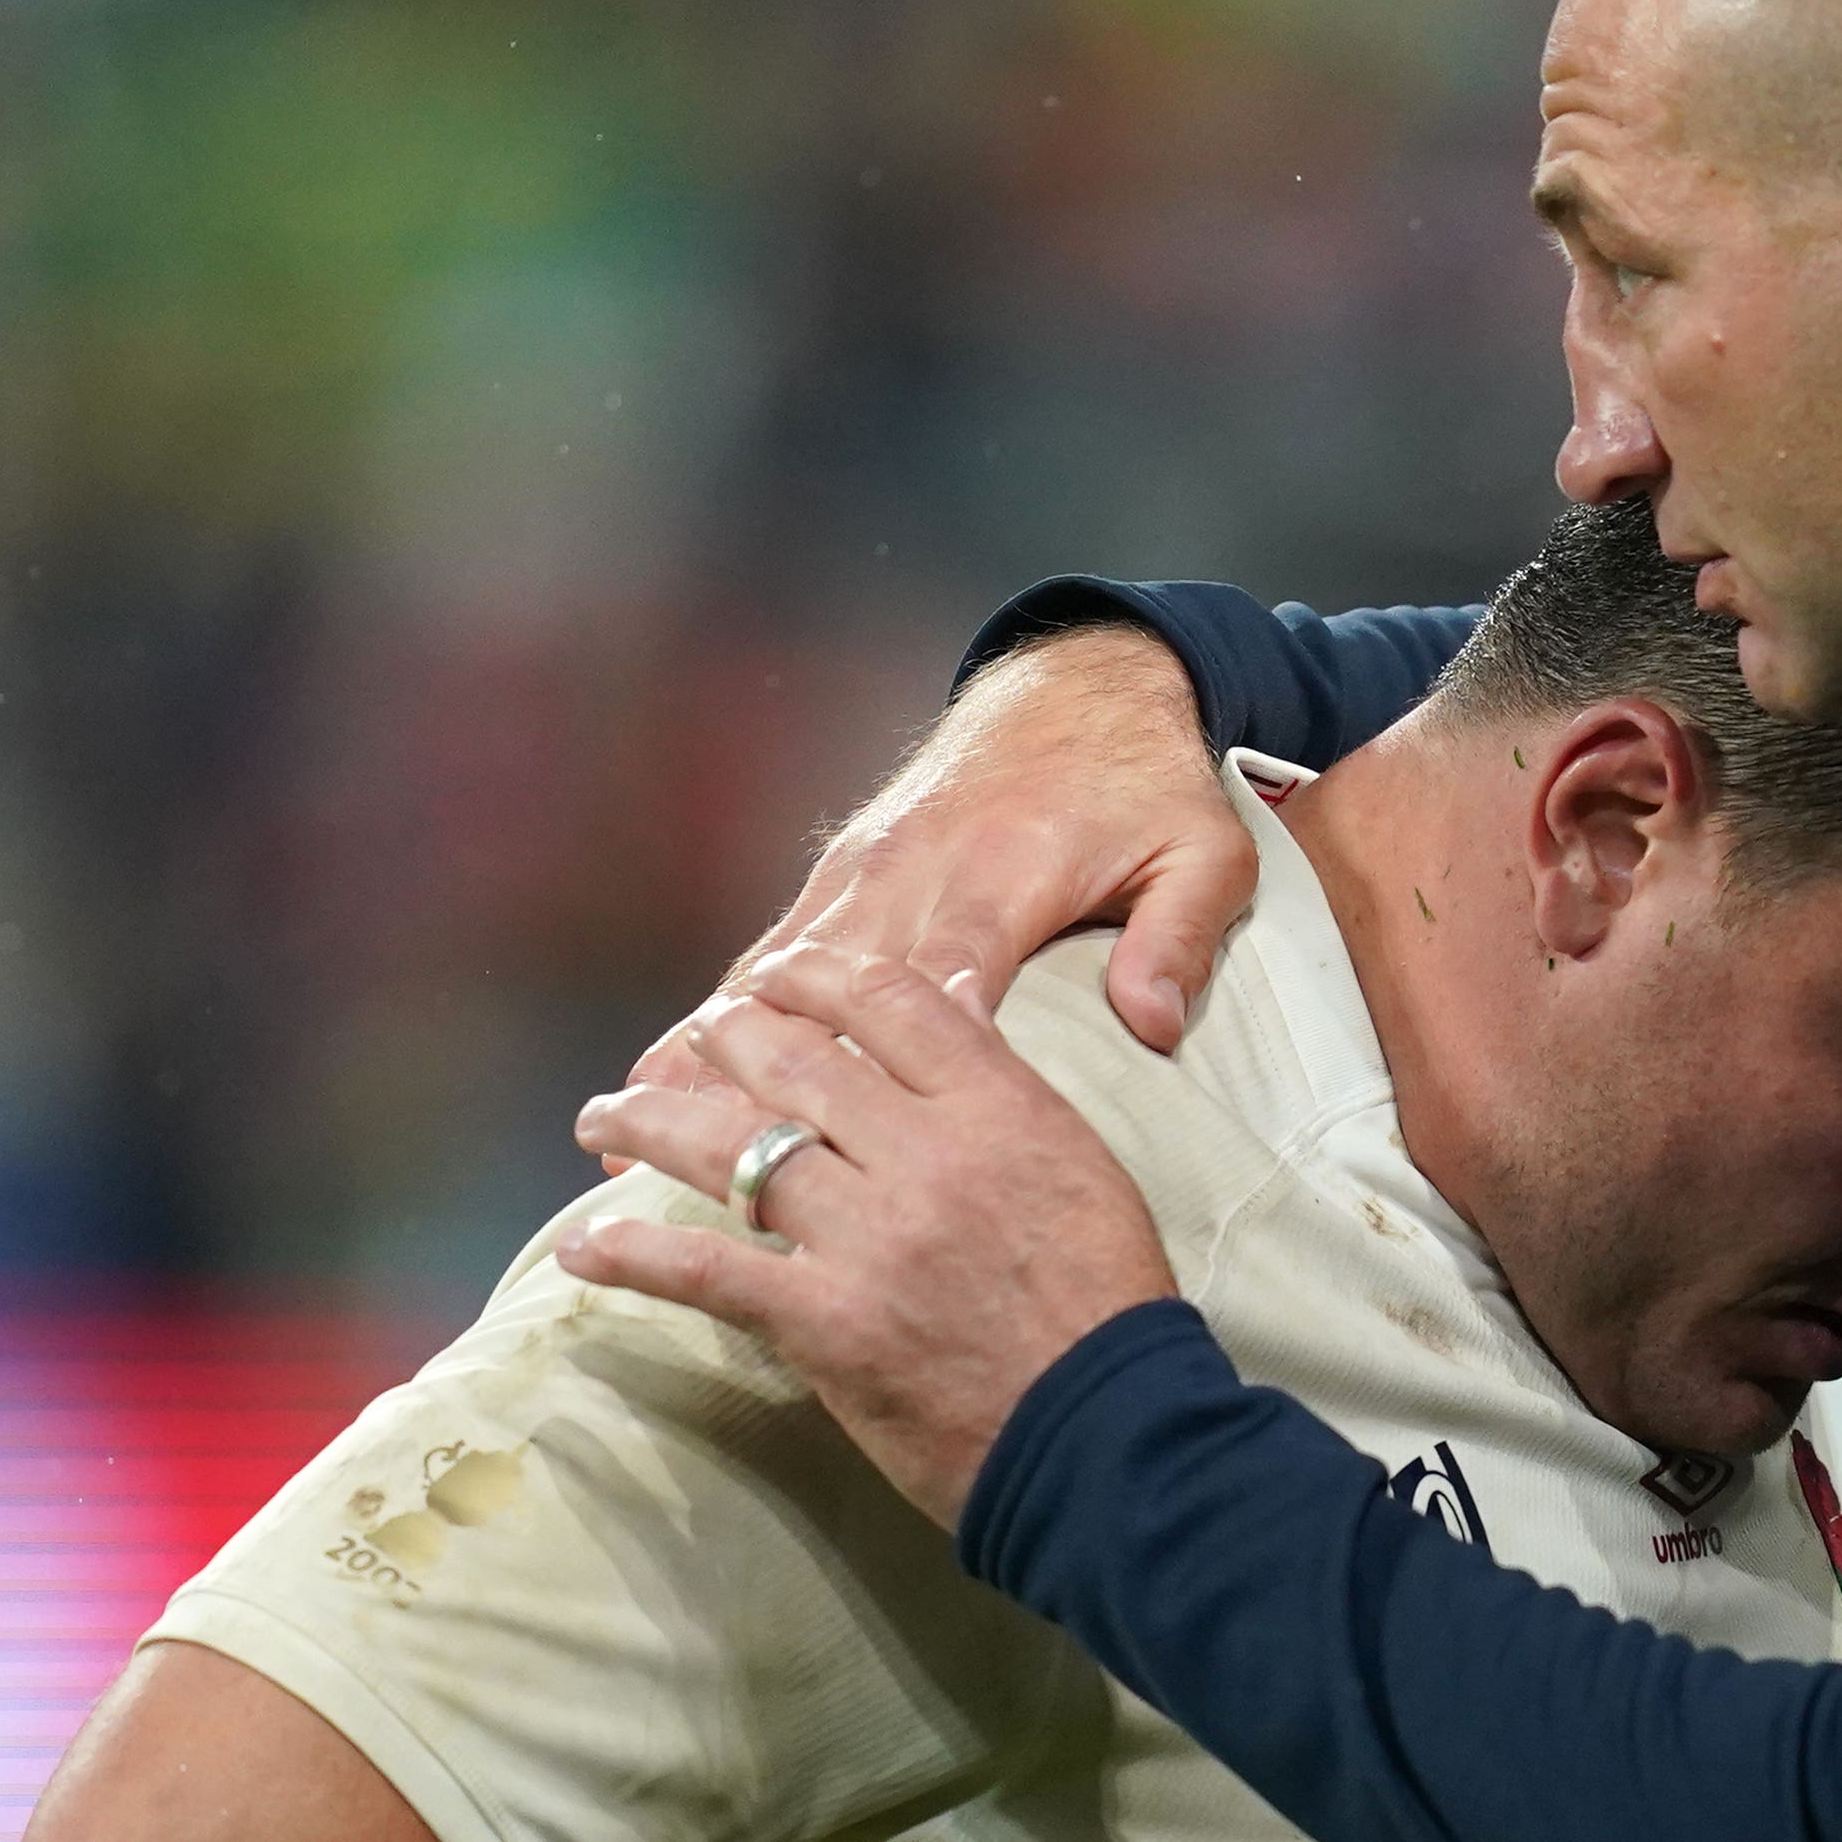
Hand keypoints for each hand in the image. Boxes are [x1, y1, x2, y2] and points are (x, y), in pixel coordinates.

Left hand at [563, 945, 1178, 1528]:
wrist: (1109, 1435)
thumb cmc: (1108, 1305)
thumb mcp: (1082, 1166)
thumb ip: (1005, 1084)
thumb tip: (951, 992)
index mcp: (1000, 1111)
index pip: (890, 1001)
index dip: (817, 974)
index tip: (777, 975)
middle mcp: (926, 1158)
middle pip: (794, 1062)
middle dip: (725, 1037)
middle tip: (693, 1035)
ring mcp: (871, 1241)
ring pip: (733, 1151)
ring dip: (650, 1124)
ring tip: (605, 1117)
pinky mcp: (827, 1324)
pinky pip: (710, 1272)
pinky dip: (637, 1256)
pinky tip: (588, 1246)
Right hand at [617, 626, 1255, 1160]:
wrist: (1082, 684)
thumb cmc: (1150, 782)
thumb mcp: (1205, 850)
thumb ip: (1181, 936)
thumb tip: (1154, 1025)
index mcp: (1005, 873)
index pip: (938, 974)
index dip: (889, 1049)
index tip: (839, 1128)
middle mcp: (917, 870)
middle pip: (826, 986)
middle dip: (761, 1073)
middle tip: (694, 1157)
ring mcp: (869, 869)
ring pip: (775, 969)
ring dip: (708, 1046)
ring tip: (637, 1129)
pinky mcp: (845, 870)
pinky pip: (771, 949)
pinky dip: (717, 1011)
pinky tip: (661, 1073)